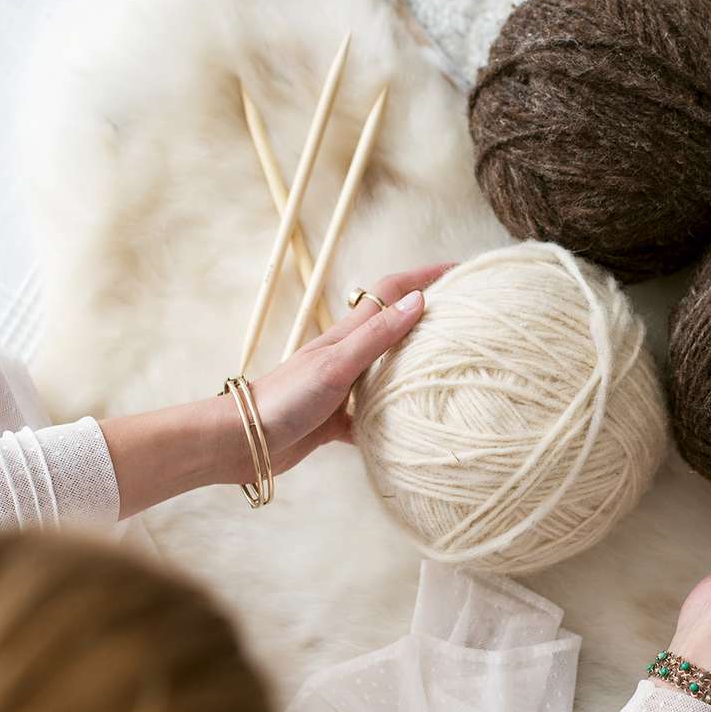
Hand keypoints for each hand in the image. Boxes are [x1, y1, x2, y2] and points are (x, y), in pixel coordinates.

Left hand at [99, 262, 451, 518]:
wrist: (243, 441)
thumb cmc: (285, 398)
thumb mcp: (336, 364)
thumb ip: (376, 336)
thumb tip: (419, 300)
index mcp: (347, 334)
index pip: (391, 293)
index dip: (424, 277)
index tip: (460, 270)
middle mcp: (347, 356)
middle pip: (394, 327)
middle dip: (428, 318)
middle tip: (467, 318)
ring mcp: (343, 388)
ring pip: (387, 371)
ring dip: (415, 367)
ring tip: (451, 370)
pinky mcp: (338, 419)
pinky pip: (375, 415)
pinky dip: (395, 418)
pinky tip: (414, 430)